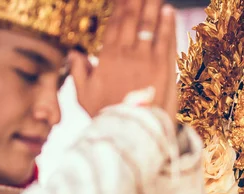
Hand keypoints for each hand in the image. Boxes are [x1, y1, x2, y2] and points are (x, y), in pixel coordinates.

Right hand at [70, 0, 176, 117]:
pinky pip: (165, 40)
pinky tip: (169, 11)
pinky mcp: (163, 67)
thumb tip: (74, 53)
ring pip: (149, 25)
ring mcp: (146, 59)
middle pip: (132, 19)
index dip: (119, 7)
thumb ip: (79, 71)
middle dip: (136, 0)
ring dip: (152, 6)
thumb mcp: (84, 95)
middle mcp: (126, 53)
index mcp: (107, 57)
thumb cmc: (107, 115)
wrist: (130, 131)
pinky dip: (167, 24)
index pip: (114, 25)